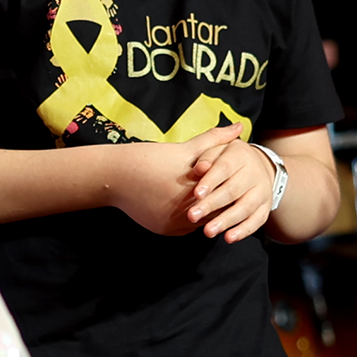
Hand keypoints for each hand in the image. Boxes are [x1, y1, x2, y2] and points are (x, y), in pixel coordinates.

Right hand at [109, 129, 233, 236]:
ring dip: (208, 213)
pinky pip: (185, 227)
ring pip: (201, 221)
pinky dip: (192, 219)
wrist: (115, 177)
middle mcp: (186, 212)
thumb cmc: (150, 158)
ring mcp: (174, 224)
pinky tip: (197, 209)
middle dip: (223, 202)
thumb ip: (215, 138)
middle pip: (215, 211)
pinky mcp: (164, 230)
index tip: (242, 182)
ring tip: (219, 201)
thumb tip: (240, 126)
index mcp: (194, 191)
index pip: (225, 195)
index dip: (234, 188)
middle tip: (236, 194)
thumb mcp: (185, 148)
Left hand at [183, 129, 281, 240]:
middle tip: (193, 215)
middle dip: (212, 205)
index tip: (196, 194)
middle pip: (233, 190)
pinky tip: (229, 238)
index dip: (210, 181)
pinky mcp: (266, 207)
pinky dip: (243, 230)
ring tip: (208, 231)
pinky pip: (257, 220)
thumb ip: (206, 158)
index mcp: (240, 155)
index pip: (224, 168)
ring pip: (245, 208)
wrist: (257, 166)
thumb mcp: (217, 151)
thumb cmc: (227, 159)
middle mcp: (255, 172)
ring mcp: (263, 191)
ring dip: (226, 221)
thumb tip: (199, 169)